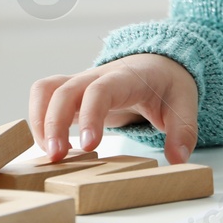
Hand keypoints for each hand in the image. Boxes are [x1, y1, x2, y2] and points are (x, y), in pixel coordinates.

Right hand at [29, 53, 199, 165]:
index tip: (90, 146)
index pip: (100, 90)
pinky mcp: (72, 94)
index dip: (91, 116)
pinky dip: (38, 121)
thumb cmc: (167, 83)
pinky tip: (50, 148)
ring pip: (46, 90)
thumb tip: (178, 158)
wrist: (157, 63)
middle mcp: (97, 76)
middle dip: (53, 123)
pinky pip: (45, 98)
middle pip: (64, 90)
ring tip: (50, 154)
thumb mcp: (185, 103)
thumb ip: (183, 130)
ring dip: (39, 121)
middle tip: (57, 158)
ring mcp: (81, 83)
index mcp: (126, 77)